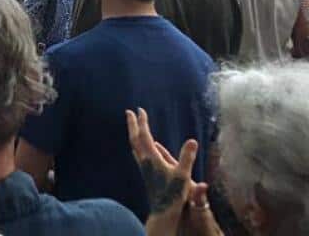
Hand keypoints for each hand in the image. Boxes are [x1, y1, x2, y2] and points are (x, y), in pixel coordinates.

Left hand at [126, 108, 214, 234]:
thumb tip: (192, 141)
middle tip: (129, 112)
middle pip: (134, 139)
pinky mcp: (145, 173)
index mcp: (152, 159)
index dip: (142, 122)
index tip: (140, 109)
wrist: (162, 210)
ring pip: (134, 146)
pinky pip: (138, 154)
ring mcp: (143, 167)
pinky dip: (137, 145)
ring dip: (134, 133)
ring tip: (133, 126)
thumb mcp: (183, 175)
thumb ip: (187, 157)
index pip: (144, 136)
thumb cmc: (173, 193)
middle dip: (132, 124)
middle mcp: (144, 161)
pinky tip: (140, 148)